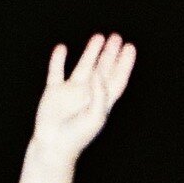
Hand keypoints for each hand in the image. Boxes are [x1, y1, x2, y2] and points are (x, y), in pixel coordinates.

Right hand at [31, 33, 135, 161]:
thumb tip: (99, 72)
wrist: (54, 145)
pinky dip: (58, 60)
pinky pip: (56, 71)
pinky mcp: (54, 91)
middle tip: (117, 37)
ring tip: (98, 37)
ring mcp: (71, 91)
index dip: (125, 63)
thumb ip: (100, 94)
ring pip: (84, 66)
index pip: (118, 78)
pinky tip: (62, 48)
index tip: (130, 47)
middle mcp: (89, 93)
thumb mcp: (95, 116)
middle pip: (104, 68)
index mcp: (103, 101)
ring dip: (91, 52)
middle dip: (111, 53)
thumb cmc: (78, 135)